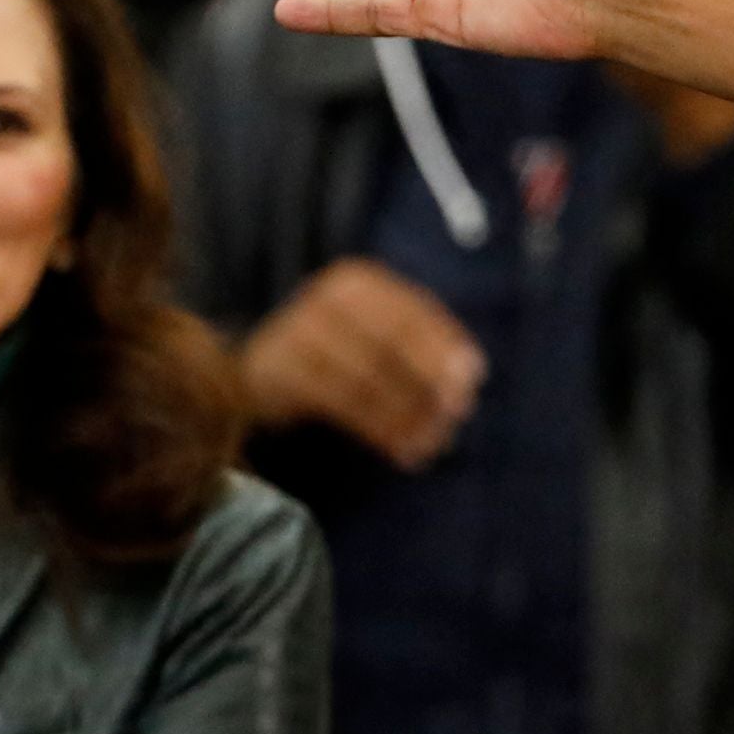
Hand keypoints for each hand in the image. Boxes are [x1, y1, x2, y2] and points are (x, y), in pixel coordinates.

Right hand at [236, 258, 485, 468]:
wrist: (260, 372)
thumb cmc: (336, 355)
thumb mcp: (377, 338)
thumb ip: (420, 348)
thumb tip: (468, 375)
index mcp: (358, 283)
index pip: (411, 311)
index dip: (444, 346)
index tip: (473, 380)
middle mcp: (327, 299)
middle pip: (391, 341)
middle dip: (429, 381)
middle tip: (456, 417)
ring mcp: (299, 332)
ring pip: (368, 376)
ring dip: (407, 415)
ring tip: (431, 444)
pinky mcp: (281, 371)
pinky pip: (341, 403)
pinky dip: (379, 429)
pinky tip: (402, 450)